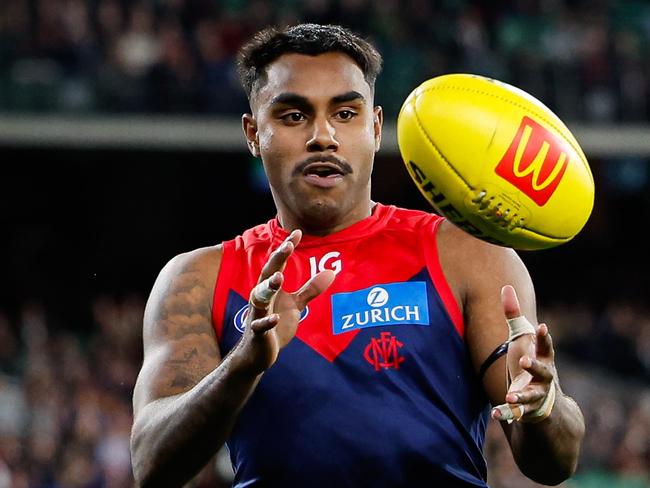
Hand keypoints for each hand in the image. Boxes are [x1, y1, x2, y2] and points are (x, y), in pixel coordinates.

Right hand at [233, 230, 334, 373]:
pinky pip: (260, 325)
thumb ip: (311, 289)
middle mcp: (261, 298)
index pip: (278, 264)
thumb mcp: (296, 305)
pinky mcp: (257, 333)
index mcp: (271, 288)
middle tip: (287, 246)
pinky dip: (267, 321)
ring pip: (260, 297)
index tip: (297, 232)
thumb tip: (331, 271)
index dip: (286, 248)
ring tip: (279, 277)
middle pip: (268, 274)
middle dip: (277, 260)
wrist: (257, 354)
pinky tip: (275, 317)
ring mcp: (258, 314)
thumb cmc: (275, 326)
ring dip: (269, 287)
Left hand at [492, 285, 556, 422]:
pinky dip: (505, 413)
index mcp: (543, 359)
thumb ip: (513, 315)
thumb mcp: (521, 339)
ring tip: (510, 395)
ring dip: (521, 396)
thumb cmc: (530, 361)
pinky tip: (495, 413)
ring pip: (531, 397)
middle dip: (534, 367)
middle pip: (543, 373)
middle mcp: (544, 378)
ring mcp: (536, 395)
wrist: (547, 403)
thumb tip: (506, 287)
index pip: (546, 347)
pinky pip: (515, 413)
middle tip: (524, 361)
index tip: (541, 327)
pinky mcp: (525, 410)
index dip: (544, 337)